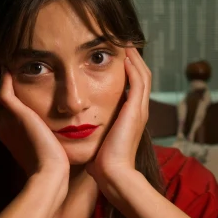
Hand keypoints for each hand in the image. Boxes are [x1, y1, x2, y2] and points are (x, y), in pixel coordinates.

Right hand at [0, 52, 69, 185]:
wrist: (50, 174)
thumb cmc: (49, 165)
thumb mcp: (38, 144)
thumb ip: (36, 132)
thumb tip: (43, 127)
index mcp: (5, 130)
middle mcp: (1, 124)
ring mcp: (6, 120)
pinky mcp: (17, 116)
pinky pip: (2, 90)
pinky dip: (2, 75)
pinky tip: (6, 61)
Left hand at [85, 47, 150, 195]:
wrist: (113, 175)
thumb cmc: (101, 165)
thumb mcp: (96, 142)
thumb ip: (90, 131)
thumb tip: (74, 127)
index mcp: (129, 118)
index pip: (131, 87)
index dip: (125, 71)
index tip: (112, 57)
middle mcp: (138, 112)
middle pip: (141, 77)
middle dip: (132, 59)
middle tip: (122, 43)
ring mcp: (139, 111)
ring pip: (143, 75)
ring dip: (134, 58)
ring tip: (125, 42)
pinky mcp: (136, 111)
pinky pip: (139, 81)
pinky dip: (133, 66)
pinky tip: (124, 54)